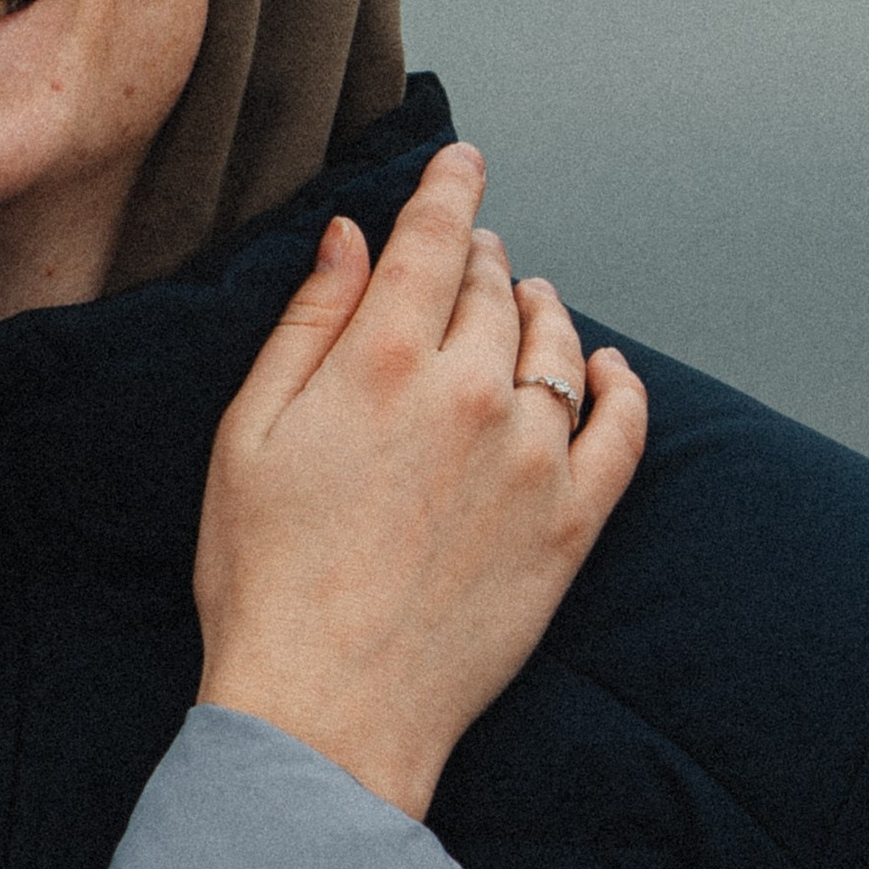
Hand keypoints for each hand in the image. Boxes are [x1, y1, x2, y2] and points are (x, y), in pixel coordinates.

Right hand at [194, 146, 645, 819]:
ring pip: (556, 346)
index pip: (434, 239)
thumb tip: (351, 239)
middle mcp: (472, 393)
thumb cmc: (263, 576)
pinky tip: (610, 370)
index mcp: (383, 361)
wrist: (327, 707)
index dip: (450, 189)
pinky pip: (622, 428)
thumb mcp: (246, 432)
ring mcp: (533, 457)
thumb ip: (307, 324)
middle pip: (493, 288)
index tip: (462, 161)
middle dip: (480, 256)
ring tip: (525, 302)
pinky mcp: (572, 521)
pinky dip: (621, 385)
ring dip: (539, 310)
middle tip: (468, 251)